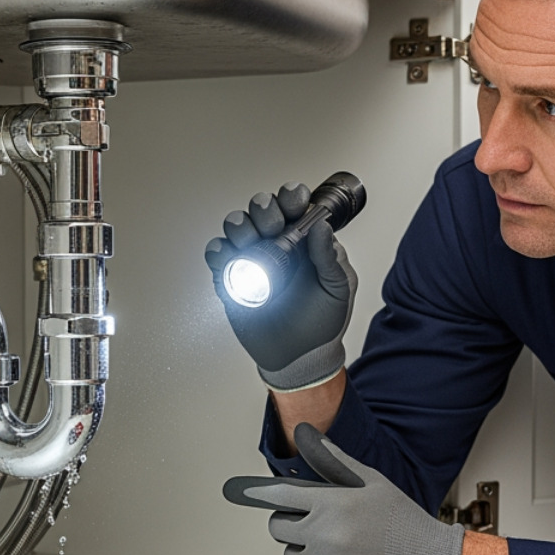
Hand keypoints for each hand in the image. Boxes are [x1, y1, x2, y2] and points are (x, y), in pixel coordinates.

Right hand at [205, 183, 356, 390]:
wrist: (298, 356)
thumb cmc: (321, 322)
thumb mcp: (336, 289)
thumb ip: (329, 257)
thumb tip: (322, 226)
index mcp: (304, 240)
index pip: (295, 205)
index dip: (291, 197)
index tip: (293, 203)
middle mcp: (277, 243)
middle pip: (261, 209)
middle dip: (264, 210)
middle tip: (272, 227)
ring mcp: (252, 258)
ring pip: (237, 226)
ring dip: (240, 226)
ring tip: (250, 243)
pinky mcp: (231, 277)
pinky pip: (218, 255)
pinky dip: (219, 251)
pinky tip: (229, 257)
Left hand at [223, 423, 464, 554]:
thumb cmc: (405, 524)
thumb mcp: (371, 483)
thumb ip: (332, 461)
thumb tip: (306, 433)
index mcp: (333, 502)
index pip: (279, 495)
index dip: (262, 493)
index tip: (246, 492)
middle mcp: (326, 534)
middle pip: (279, 528)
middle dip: (292, 524)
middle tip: (318, 525)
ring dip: (304, 554)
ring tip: (335, 549)